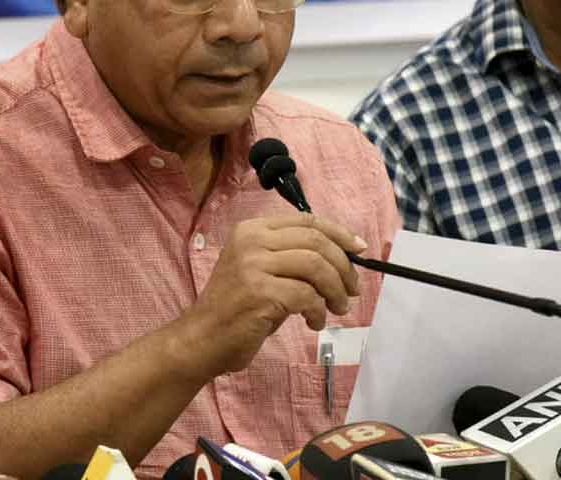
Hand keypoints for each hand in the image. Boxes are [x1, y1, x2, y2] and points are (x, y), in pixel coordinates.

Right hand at [182, 213, 367, 376]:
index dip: (339, 233)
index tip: (360, 250)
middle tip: (351, 290)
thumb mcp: (261, 271)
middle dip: (343, 266)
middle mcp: (252, 240)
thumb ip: (293, 258)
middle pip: (316, 241)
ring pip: (316, 266)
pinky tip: (313, 322)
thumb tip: (342, 258)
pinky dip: (318, 311)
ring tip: (338, 308)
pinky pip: (307, 296)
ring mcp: (254, 265)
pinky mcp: (260, 292)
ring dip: (335, 290)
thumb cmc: (236, 309)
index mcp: (252, 229)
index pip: (307, 220)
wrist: (201, 340)